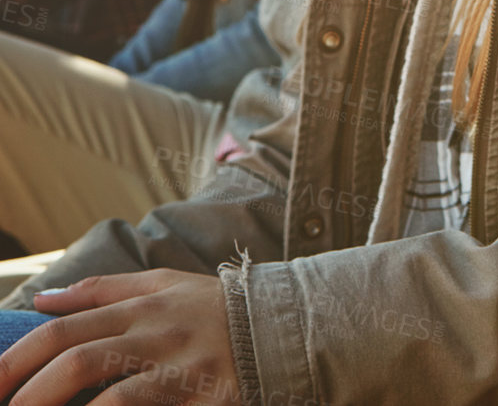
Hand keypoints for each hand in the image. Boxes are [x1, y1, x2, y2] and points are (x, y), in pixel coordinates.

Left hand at [0, 271, 237, 405]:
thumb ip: (105, 290)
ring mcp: (180, 366)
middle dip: (24, 390)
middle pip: (75, 357)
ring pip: (108, 393)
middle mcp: (156, 333)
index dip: (16, 358)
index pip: (64, 328)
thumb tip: (45, 299)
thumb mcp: (166, 285)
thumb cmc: (218, 309)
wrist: (289, 324)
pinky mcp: (203, 396)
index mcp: (142, 306)